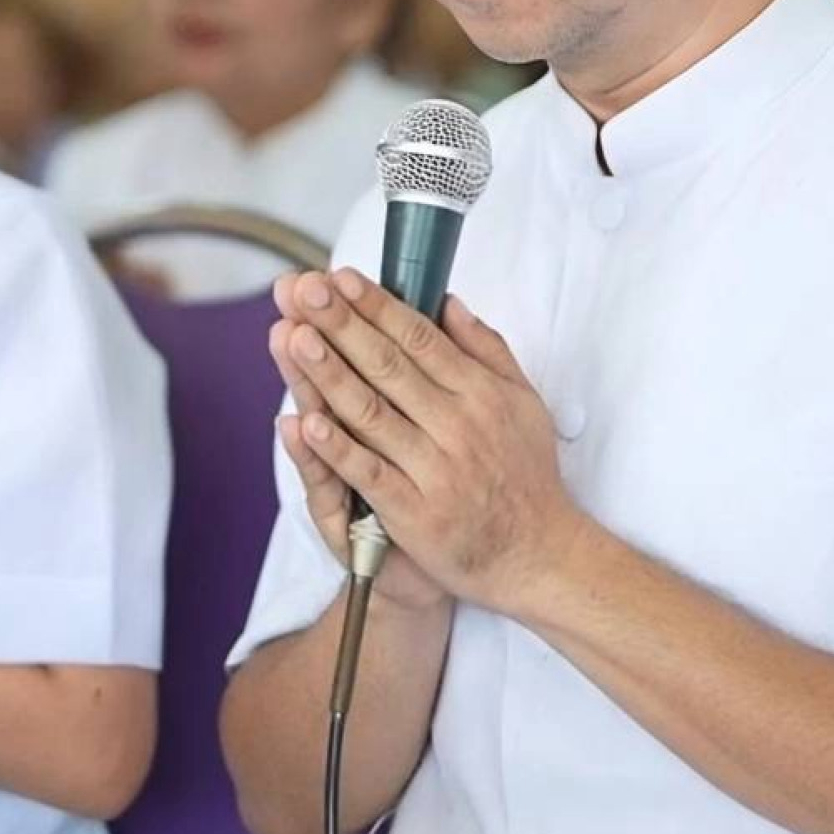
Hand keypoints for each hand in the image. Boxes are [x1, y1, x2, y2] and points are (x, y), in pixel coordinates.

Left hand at [272, 268, 580, 614]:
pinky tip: (306, 421)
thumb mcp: (523, 402)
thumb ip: (487, 349)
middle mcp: (457, 425)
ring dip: (329, 373)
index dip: (377, 306)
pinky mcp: (415, 514)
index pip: (419, 338)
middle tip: (303, 292)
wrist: (538, 556)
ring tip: (295, 338)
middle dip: (342, 324)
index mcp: (481, 393)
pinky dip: (338, 448)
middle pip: (388, 366)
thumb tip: (449, 302)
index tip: (341, 278)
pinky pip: (370, 474)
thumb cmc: (526, 476)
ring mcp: (435, 470)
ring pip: (372, 413)